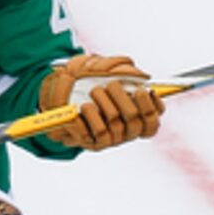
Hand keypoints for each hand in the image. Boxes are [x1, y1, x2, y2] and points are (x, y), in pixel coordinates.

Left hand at [37, 54, 164, 150]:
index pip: (153, 122)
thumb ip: (125, 71)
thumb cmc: (86, 82)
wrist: (59, 98)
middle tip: (112, 85)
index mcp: (134, 118)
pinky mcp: (94, 144)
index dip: (154, 108)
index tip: (146, 90)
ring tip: (93, 91)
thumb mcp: (106, 70)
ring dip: (103, 102)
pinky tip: (84, 106)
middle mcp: (126, 132)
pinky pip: (99, 133)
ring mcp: (111, 139)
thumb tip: (142, 76)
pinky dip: (91, 116)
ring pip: (116, 124)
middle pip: (136, 120)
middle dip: (123, 98)